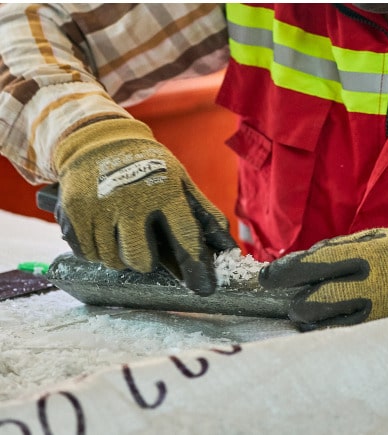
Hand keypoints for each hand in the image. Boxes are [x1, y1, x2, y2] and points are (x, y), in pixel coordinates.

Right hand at [54, 118, 236, 294]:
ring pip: (112, 260)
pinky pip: (88, 253)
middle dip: (144, 260)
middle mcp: (131, 201)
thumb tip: (228, 248)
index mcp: (164, 191)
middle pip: (140, 260)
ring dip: (120, 254)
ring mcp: (99, 207)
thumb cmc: (147, 165)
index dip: (195, 266)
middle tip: (142, 243)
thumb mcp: (179, 180)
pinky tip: (103, 229)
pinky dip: (97, 249)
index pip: (184, 237)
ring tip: (121, 231)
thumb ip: (203, 213)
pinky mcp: (73, 212)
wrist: (99, 140)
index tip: (203, 287)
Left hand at [258, 228, 387, 329]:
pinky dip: (323, 327)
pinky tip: (322, 321)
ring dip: (306, 317)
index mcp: (356, 256)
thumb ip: (329, 249)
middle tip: (293, 298)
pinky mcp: (375, 328)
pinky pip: (337, 333)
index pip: (307, 267)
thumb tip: (295, 261)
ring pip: (319, 323)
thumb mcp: (364, 237)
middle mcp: (361, 285)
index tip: (266, 278)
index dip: (280, 273)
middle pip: (308, 302)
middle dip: (294, 301)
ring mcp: (368, 311)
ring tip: (308, 309)